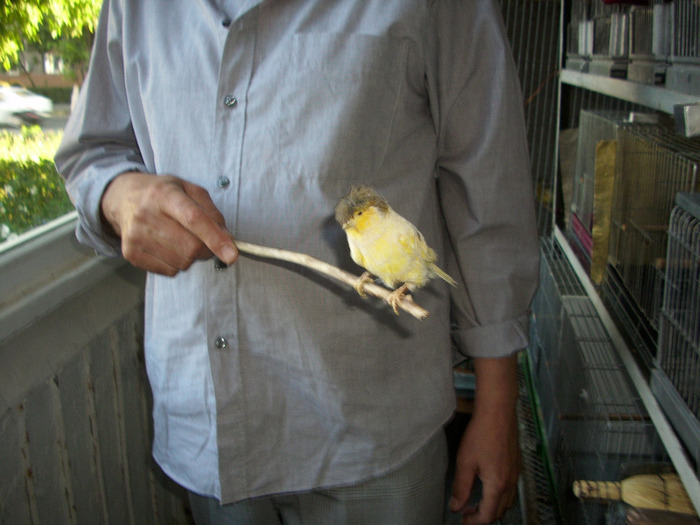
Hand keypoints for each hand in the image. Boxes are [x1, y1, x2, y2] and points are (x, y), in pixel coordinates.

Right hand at [101, 171, 237, 274]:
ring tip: (181, 239)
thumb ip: (212, 213)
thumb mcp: (189, 191)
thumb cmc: (163, 194)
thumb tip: (228, 240)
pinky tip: (168, 247)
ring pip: (182, 263)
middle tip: (204, 241)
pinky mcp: (131, 253)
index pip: (194, 219)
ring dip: (191, 257)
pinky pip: (169, 271)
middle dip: (206, 250)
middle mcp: (147, 214)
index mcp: (165, 194)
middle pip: (190, 247)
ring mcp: (136, 236)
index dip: (215, 238)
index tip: (232, 255)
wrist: (123, 199)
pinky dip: (176, 263)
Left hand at [449, 355, 520, 523]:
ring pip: (507, 502)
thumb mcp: (465, 462)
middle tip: (467, 513)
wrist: (498, 412)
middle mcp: (510, 482)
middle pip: (499, 511)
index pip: (488, 515)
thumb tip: (456, 506)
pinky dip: (499, 496)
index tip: (463, 520)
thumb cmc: (482, 433)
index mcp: (497, 484)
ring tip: (476, 502)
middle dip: (483, 517)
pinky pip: (511, 489)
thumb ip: (461, 487)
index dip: (474, 522)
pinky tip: (487, 487)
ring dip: (492, 507)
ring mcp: (515, 473)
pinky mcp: (516, 465)